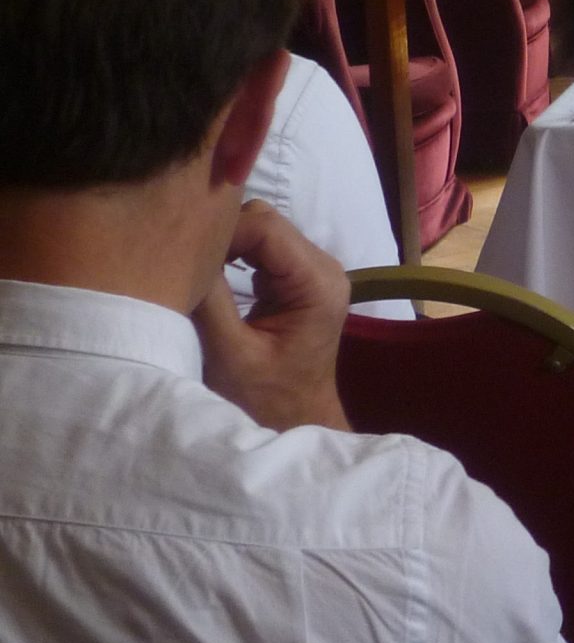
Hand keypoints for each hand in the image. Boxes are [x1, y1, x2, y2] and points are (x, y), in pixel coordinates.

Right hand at [196, 201, 352, 431]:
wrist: (294, 422)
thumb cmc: (264, 400)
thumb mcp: (228, 353)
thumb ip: (210, 300)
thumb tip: (181, 251)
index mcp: (317, 283)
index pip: (265, 227)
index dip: (221, 233)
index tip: (183, 256)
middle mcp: (323, 268)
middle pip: (266, 221)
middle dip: (222, 235)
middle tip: (184, 262)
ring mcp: (312, 271)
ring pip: (261, 229)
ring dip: (225, 244)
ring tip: (193, 269)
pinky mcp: (297, 279)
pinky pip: (261, 248)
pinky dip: (232, 254)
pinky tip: (208, 274)